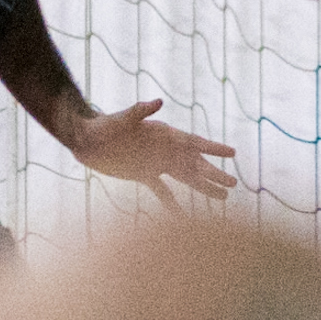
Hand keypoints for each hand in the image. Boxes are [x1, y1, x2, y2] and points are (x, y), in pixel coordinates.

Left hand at [70, 97, 237, 208]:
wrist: (86, 140)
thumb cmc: (104, 125)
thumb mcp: (123, 118)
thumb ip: (140, 111)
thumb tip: (157, 101)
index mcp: (165, 135)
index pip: (195, 142)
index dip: (214, 148)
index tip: (233, 153)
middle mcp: (165, 149)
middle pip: (195, 164)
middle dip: (214, 174)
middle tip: (234, 184)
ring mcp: (156, 163)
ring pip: (185, 178)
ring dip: (203, 187)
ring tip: (223, 197)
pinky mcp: (144, 175)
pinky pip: (163, 191)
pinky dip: (172, 204)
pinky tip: (183, 217)